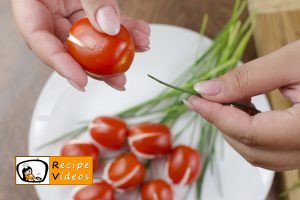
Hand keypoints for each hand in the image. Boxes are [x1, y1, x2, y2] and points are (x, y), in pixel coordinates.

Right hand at [12, 0, 149, 90]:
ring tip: (140, 48)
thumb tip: (109, 26)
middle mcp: (48, 9)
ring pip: (91, 37)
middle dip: (98, 65)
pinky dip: (123, 28)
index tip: (81, 81)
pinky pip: (103, 22)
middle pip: (69, 46)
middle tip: (119, 78)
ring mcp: (67, 8)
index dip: (60, 64)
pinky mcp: (84, 6)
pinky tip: (139, 32)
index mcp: (31, 1)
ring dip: (118, 46)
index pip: (39, 39)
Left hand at [184, 40, 299, 170]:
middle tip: (203, 99)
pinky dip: (248, 130)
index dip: (214, 115)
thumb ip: (246, 79)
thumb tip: (206, 90)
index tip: (191, 100)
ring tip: (223, 100)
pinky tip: (243, 108)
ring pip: (256, 152)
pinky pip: (268, 148)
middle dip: (220, 122)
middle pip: (249, 147)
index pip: (247, 132)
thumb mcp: (292, 62)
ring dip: (232, 127)